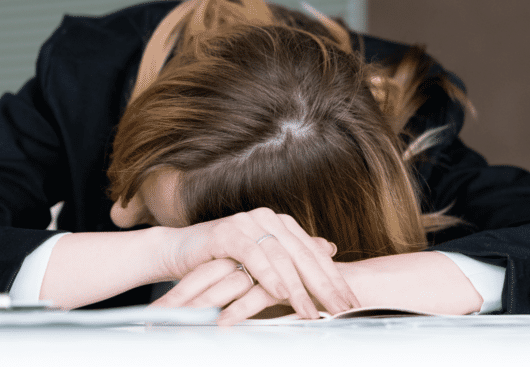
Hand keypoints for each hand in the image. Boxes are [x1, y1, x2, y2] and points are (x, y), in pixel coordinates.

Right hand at [159, 208, 360, 322]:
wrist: (179, 251)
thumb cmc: (222, 260)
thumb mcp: (263, 262)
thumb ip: (294, 255)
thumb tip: (330, 248)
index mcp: (281, 225)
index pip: (314, 254)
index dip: (334, 279)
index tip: (350, 303)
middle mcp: (268, 219)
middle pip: (303, 255)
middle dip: (325, 285)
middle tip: (341, 310)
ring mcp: (247, 222)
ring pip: (281, 256)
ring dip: (297, 287)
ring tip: (310, 311)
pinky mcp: (227, 231)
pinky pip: (253, 254)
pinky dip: (268, 274)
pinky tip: (281, 293)